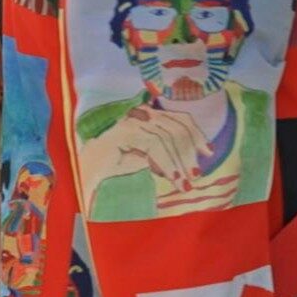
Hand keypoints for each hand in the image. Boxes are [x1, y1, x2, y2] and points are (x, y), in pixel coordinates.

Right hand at [78, 104, 214, 193]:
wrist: (87, 170)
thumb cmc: (119, 162)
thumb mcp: (151, 156)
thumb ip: (170, 152)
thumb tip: (194, 162)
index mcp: (152, 114)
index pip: (180, 119)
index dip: (197, 134)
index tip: (209, 152)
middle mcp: (144, 113)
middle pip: (177, 128)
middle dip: (189, 153)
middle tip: (196, 176)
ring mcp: (133, 120)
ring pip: (167, 138)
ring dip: (178, 163)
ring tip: (184, 184)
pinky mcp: (124, 131)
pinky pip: (153, 146)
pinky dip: (165, 163)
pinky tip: (171, 178)